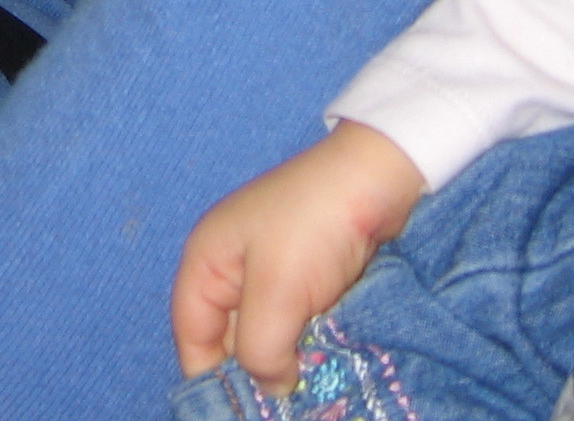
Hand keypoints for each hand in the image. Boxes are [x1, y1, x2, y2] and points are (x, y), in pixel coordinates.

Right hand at [173, 123, 427, 392]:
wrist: (381, 177)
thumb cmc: (316, 223)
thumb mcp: (278, 291)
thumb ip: (259, 349)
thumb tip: (271, 389)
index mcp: (208, 261)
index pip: (192, 336)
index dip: (210, 379)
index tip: (244, 411)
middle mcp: (234, 271)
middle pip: (231, 343)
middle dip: (256, 374)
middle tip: (287, 401)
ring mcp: (274, 276)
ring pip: (270, 339)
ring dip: (289, 364)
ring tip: (310, 387)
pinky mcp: (309, 282)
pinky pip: (299, 329)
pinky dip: (311, 349)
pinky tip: (328, 366)